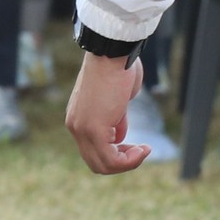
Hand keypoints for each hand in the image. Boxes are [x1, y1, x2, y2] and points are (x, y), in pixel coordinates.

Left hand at [65, 48, 151, 173]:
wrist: (112, 54)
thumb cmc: (117, 71)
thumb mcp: (115, 102)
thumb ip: (114, 120)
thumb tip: (118, 137)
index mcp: (78, 118)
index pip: (93, 152)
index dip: (117, 155)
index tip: (136, 145)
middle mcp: (75, 126)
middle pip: (96, 162)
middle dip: (122, 162)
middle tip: (140, 150)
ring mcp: (82, 128)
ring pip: (102, 164)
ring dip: (128, 162)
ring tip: (143, 150)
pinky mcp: (93, 128)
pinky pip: (111, 158)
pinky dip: (130, 160)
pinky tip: (144, 149)